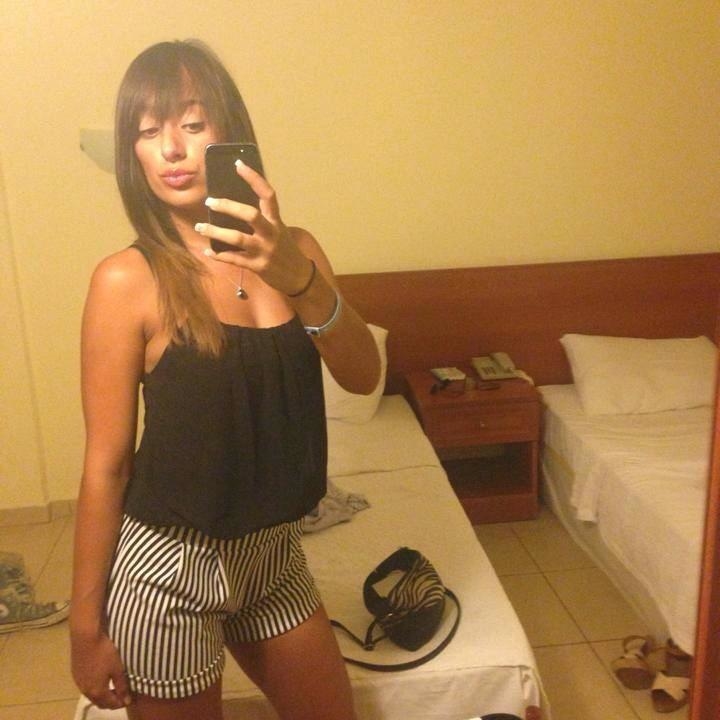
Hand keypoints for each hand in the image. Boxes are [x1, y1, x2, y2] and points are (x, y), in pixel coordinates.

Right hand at [72, 631, 131, 708]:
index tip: (129, 698)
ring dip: (102, 695)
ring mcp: (79, 683)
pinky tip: (101, 678)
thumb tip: (126, 700)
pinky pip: (86, 686)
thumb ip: (122, 686)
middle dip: (111, 701)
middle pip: (100, 702)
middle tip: (122, 694)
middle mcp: (86, 691)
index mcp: (97, 692)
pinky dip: (95, 687)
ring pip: (92, 695)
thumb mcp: (117, 669)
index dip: (121, 703)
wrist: (86, 638)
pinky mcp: (75, 674)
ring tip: (113, 686)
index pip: (110, 704)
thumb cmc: (105, 652)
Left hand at [195, 161, 313, 295]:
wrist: (299, 277)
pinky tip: (208, 252)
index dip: (254, 178)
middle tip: (210, 202)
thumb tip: (235, 207)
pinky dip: (219, 256)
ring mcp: (264, 251)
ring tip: (199, 227)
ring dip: (215, 232)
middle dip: (228, 207)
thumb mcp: (278, 230)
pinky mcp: (258, 266)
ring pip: (237, 238)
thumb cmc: (285, 250)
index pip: (267, 194)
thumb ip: (263, 219)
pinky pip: (235, 259)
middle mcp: (271, 233)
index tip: (238, 164)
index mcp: (276, 221)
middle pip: (250, 215)